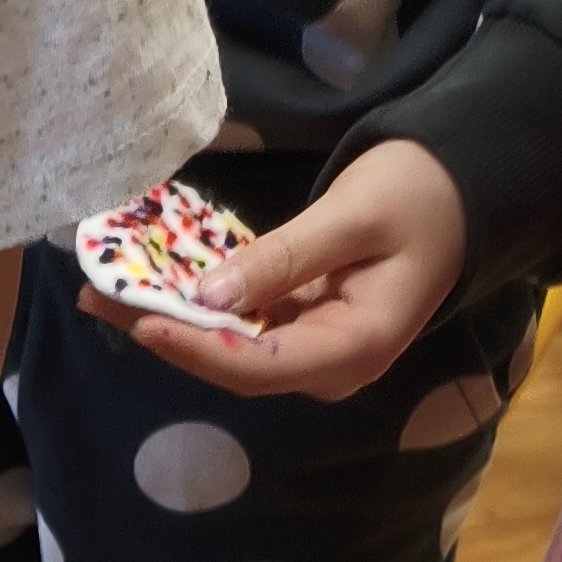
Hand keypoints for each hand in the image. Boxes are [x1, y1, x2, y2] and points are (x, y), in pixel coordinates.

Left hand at [81, 141, 467, 401]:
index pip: (257, 366)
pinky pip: (243, 329)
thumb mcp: (354, 215)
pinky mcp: (303, 333)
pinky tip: (153, 288)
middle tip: (98, 299)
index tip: (143, 321)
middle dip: (166, 335)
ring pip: (231, 350)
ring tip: (108, 294)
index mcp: (354, 350)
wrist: (463, 193)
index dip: (196, 348)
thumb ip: (285, 258)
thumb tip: (210, 295)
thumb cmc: (421, 194)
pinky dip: (198, 309)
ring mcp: (315, 355)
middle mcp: (330, 369)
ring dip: (172, 322)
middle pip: (234, 365)